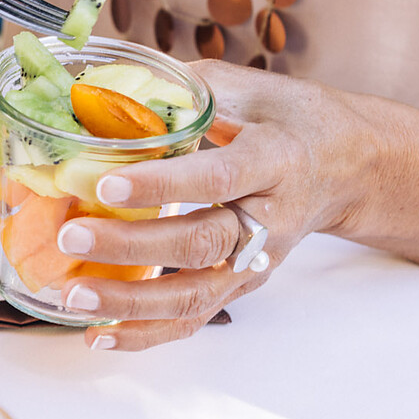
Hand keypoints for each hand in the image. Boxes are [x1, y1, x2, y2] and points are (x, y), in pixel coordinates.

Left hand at [54, 63, 390, 349]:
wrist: (347, 164)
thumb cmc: (287, 118)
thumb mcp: (246, 88)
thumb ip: (183, 87)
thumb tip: (108, 84)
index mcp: (273, 160)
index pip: (216, 178)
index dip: (162, 185)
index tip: (107, 185)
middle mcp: (269, 218)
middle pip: (201, 243)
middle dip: (131, 246)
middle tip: (71, 236)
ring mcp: (256, 260)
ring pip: (195, 292)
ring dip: (130, 301)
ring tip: (74, 296)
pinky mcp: (241, 285)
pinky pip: (194, 316)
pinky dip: (147, 332)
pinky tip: (100, 335)